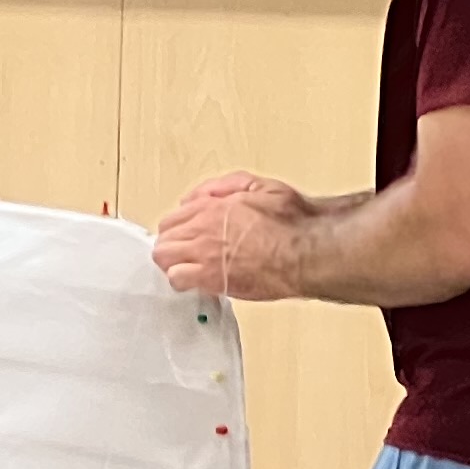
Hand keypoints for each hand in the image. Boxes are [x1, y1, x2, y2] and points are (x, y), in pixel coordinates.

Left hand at [153, 176, 322, 302]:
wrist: (305, 250)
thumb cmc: (292, 221)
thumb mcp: (260, 186)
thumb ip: (225, 186)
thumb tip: (200, 195)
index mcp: (212, 207)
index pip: (173, 218)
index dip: (179, 228)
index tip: (186, 235)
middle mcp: (202, 229)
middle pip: (164, 239)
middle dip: (172, 245)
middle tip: (186, 253)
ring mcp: (203, 255)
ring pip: (164, 258)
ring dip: (173, 262)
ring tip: (189, 267)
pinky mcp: (210, 279)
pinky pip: (178, 280)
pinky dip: (182, 281)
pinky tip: (197, 282)